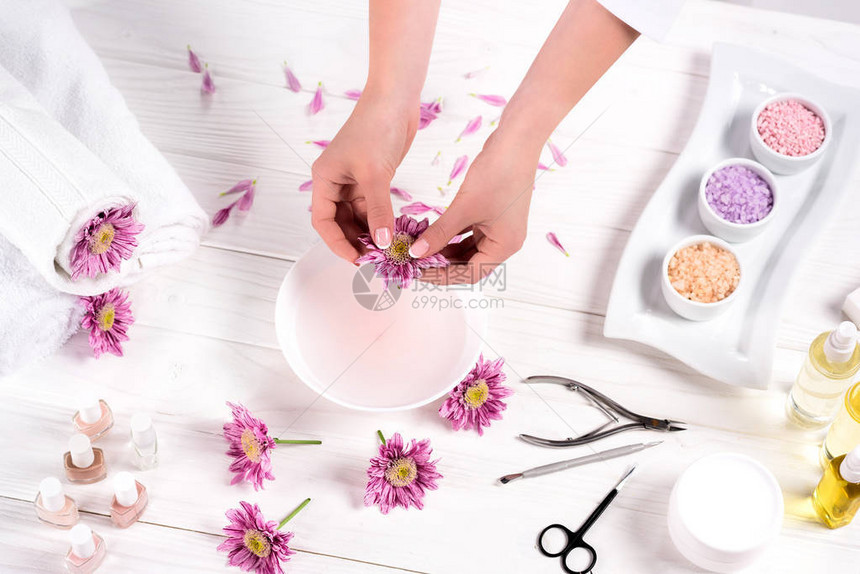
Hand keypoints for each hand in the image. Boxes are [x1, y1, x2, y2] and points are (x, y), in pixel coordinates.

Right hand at [311, 95, 417, 262]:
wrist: (396, 100)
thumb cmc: (377, 129)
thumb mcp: (376, 174)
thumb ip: (378, 211)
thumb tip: (382, 242)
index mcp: (324, 178)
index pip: (323, 220)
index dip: (337, 243)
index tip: (356, 259)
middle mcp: (335, 182)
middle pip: (339, 222)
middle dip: (354, 240)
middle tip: (375, 259)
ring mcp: (353, 181)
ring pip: (357, 217)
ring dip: (369, 232)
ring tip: (386, 249)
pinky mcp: (372, 178)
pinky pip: (372, 207)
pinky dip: (380, 220)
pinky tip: (392, 232)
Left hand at [415, 128, 540, 283]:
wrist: (516, 141)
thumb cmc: (497, 174)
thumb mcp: (464, 207)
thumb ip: (439, 233)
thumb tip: (417, 253)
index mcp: (504, 246)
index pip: (470, 274)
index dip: (442, 276)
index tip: (417, 272)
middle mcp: (504, 241)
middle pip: (469, 264)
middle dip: (442, 264)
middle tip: (414, 261)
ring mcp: (498, 228)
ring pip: (467, 249)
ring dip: (445, 250)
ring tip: (419, 248)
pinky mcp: (492, 214)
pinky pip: (468, 233)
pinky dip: (451, 235)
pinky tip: (431, 233)